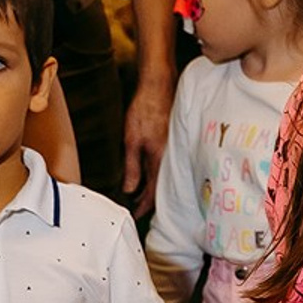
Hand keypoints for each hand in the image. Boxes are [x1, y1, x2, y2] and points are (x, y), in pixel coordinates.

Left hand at [121, 72, 173, 217]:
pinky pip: (166, 166)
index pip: (153, 193)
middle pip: (161, 188)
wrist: (159, 88)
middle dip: (149, 200)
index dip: (144, 205)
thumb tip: (130, 189)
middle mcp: (170, 160)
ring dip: (153, 188)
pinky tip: (151, 175)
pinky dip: (157, 175)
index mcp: (160, 161)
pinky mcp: (172, 145)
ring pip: (164, 177)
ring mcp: (173, 152)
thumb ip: (132, 167)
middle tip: (137, 207)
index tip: (135, 213)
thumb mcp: (132, 141)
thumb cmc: (145, 111)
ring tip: (140, 194)